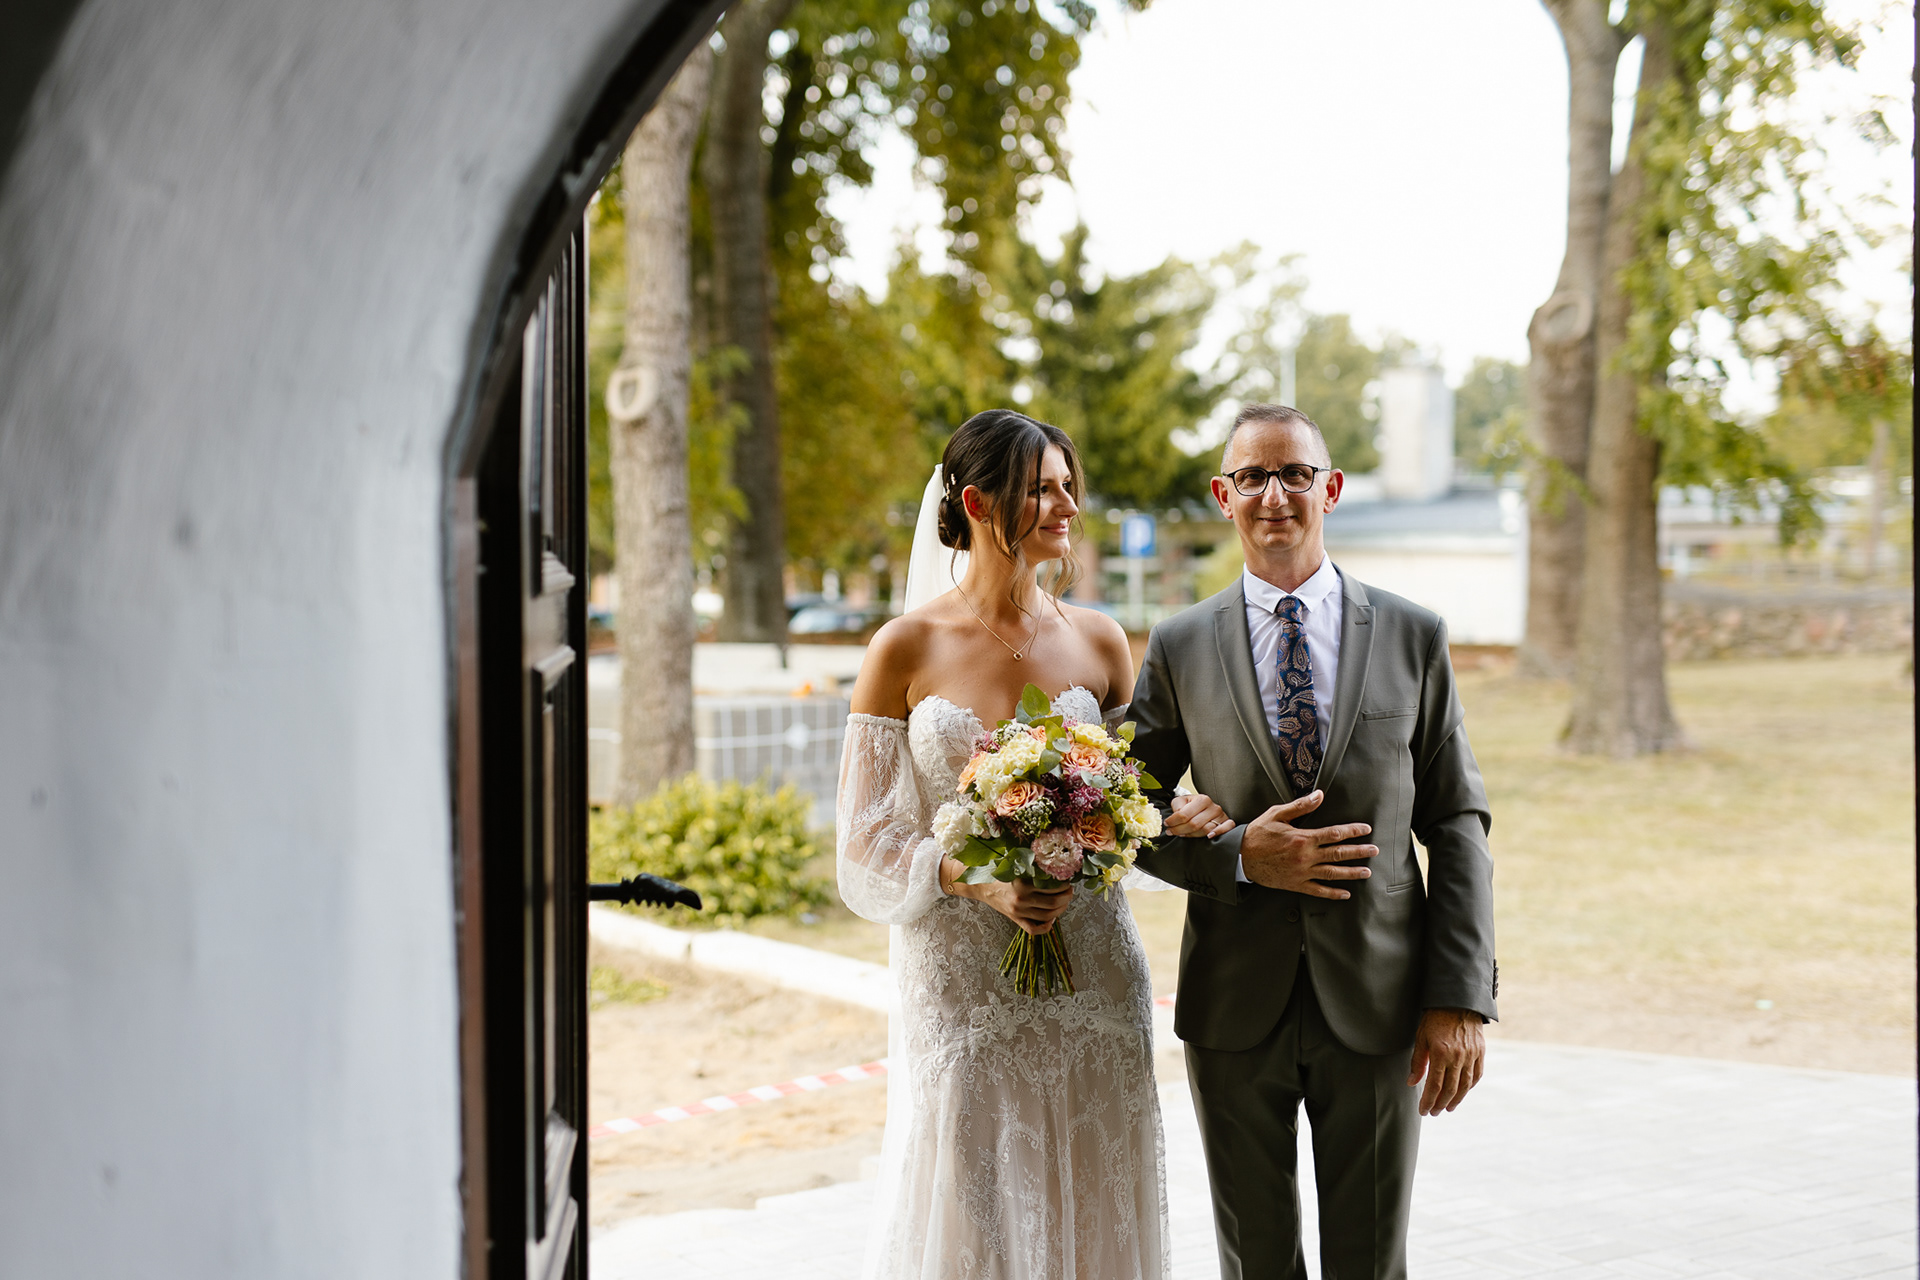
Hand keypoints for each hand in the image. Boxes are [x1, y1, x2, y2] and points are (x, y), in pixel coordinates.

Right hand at [942, 858, 1073, 934]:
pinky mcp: (1015, 919)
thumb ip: (1030, 860)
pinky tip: (1052, 919)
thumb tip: (1052, 855)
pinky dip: (1046, 927)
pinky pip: (1034, 929)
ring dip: (1061, 909)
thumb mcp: (1012, 860)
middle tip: (1070, 890)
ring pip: (1048, 916)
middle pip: (1054, 903)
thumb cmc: (994, 868)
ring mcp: (1018, 911)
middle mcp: (1021, 899)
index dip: (1065, 884)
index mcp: (1022, 883)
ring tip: (1064, 901)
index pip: (1053, 887)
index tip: (1068, 879)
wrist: (976, 883)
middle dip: (1067, 897)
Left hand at [1165, 792, 1235, 838]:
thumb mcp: (1181, 801)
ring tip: (1182, 834)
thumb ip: (1177, 806)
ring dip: (1192, 835)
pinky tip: (1209, 836)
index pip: (1184, 814)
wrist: (1204, 806)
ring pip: (1205, 830)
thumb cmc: (1192, 805)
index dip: (1173, 822)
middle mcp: (1213, 807)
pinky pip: (1227, 828)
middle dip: (1179, 830)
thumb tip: (1174, 817)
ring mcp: (1221, 815)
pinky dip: (1219, 832)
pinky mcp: (1227, 822)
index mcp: (1202, 799)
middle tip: (1171, 832)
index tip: (1167, 825)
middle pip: (1194, 824)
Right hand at [1236, 790, 1376, 897]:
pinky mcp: (1296, 884)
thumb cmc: (1258, 834)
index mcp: (1303, 838)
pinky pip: (1318, 890)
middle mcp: (1306, 856)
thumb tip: (1319, 795)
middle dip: (1359, 852)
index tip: (1366, 829)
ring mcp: (1302, 872)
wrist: (1240, 857)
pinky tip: (1346, 894)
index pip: (1335, 833)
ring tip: (1367, 872)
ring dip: (1352, 873)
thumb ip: (1301, 806)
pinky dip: (1333, 893)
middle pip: (1339, 854)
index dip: (1353, 831)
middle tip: (1374, 851)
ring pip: (1333, 873)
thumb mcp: (1277, 814)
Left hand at [1408, 1008, 1485, 1115]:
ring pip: (1465, 1085)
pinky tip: (1462, 1092)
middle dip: (1440, 1103)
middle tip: (1434, 1112)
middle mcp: (1458, 1056)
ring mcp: (1471, 1055)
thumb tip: (1411, 1082)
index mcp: (1440, 1053)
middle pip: (1450, 1089)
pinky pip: (1476, 1075)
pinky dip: (1469, 1087)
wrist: (1457, 1002)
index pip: (1435, 1085)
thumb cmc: (1435, 1018)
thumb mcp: (1421, 1037)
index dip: (1429, 1100)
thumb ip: (1418, 1062)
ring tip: (1448, 1107)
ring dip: (1456, 1099)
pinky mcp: (1480, 1052)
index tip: (1423, 1110)